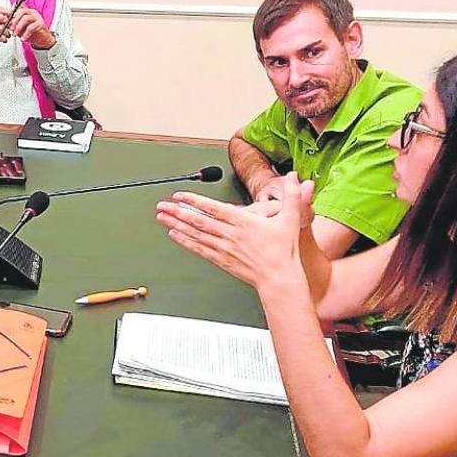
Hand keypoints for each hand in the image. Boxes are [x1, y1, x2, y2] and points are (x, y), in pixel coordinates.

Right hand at [0, 7, 14, 62]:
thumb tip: (6, 17)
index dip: (6, 10)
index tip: (12, 13)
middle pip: (1, 17)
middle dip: (8, 22)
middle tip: (11, 26)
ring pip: (1, 28)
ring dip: (7, 32)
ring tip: (8, 35)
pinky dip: (4, 39)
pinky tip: (4, 39)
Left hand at [10, 7, 54, 49]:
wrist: (43, 40)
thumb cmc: (32, 33)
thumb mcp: (21, 28)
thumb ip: (15, 24)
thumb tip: (7, 24)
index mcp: (27, 12)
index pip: (17, 10)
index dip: (11, 16)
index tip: (6, 24)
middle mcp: (33, 13)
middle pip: (21, 12)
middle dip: (14, 21)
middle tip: (11, 29)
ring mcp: (38, 17)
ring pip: (26, 18)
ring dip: (19, 27)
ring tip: (16, 34)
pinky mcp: (41, 24)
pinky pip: (31, 27)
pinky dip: (25, 34)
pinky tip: (23, 38)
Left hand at [154, 173, 312, 291]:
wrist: (280, 280)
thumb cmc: (284, 252)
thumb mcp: (291, 219)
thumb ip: (292, 196)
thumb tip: (295, 176)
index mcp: (244, 222)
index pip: (213, 208)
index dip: (194, 200)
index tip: (179, 195)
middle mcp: (230, 235)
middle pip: (199, 220)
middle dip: (177, 211)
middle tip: (161, 205)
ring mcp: (224, 248)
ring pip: (196, 234)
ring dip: (176, 224)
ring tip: (161, 217)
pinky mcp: (221, 260)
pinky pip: (199, 249)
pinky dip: (185, 241)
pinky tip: (174, 235)